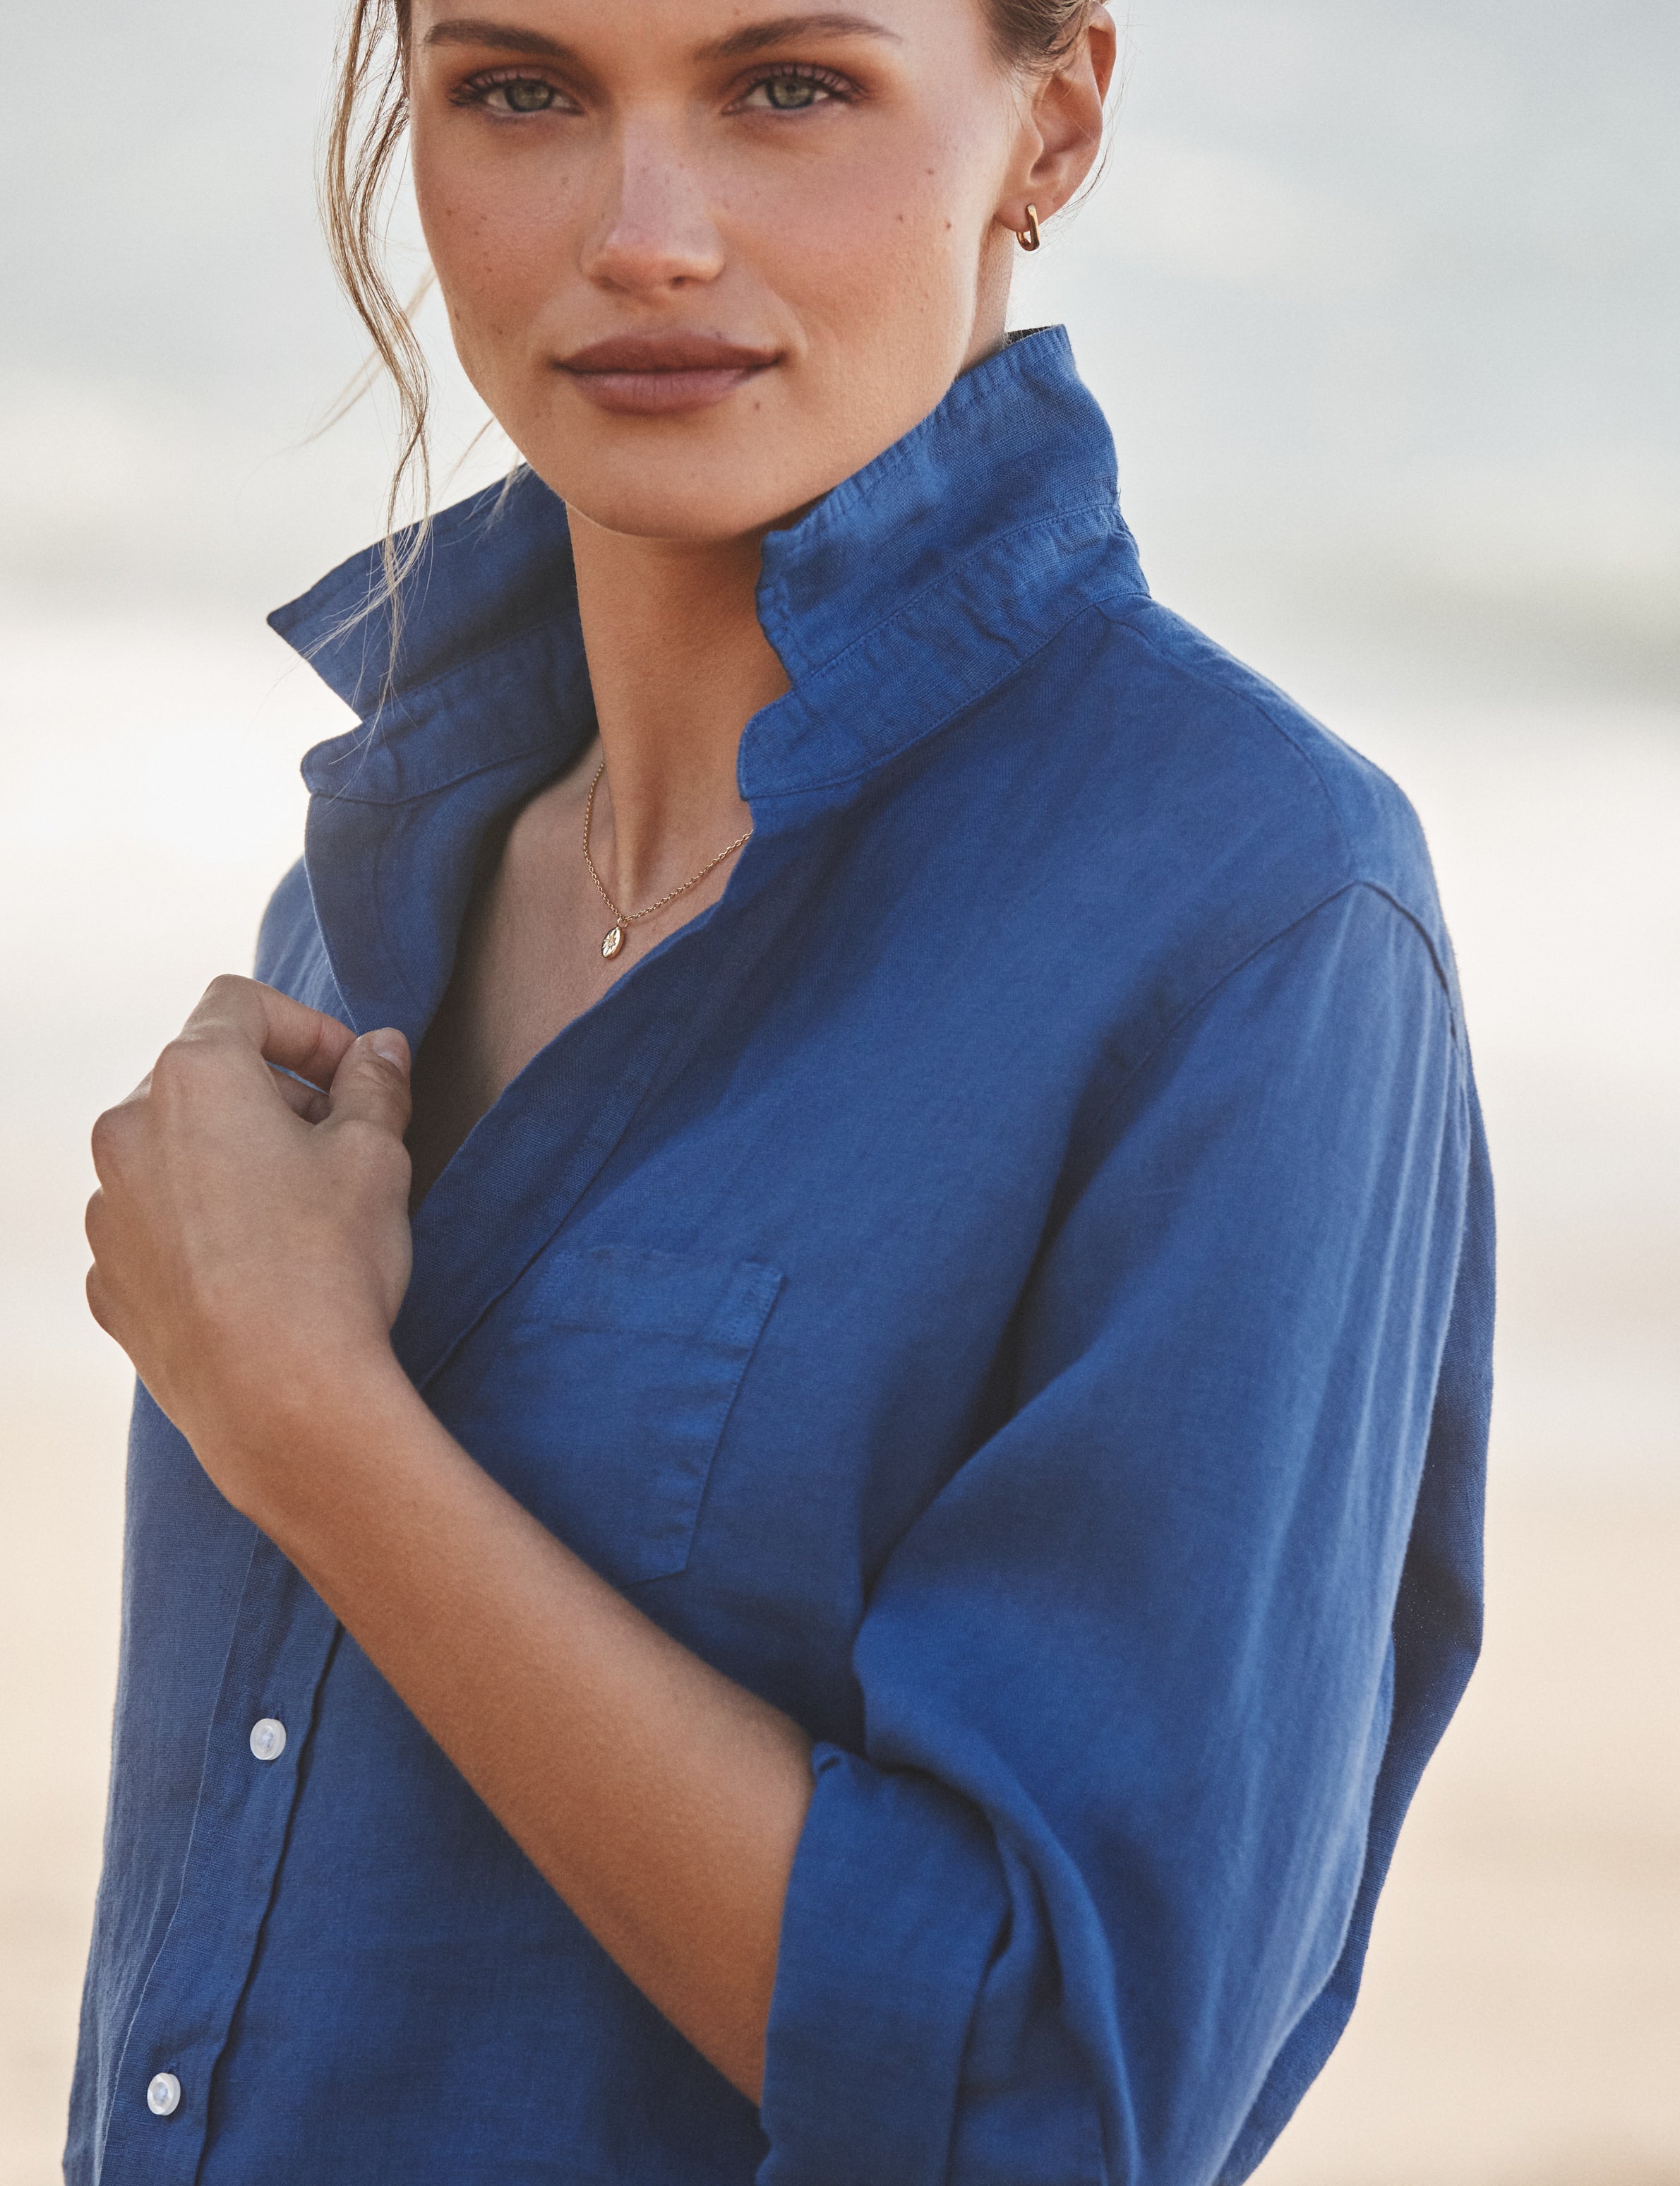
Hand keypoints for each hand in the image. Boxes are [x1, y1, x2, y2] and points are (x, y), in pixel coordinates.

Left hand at [86, 976, 415, 1522]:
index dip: (308, 1028)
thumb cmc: (329, 1265)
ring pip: (172, 1155)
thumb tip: (378, 1050)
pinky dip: (202, 1229)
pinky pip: (155, 1227)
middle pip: (201, 1078)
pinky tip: (260, 1271)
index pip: (240, 1004)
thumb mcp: (377, 1156)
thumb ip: (374, 1085)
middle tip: (339, 1145)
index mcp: (192, 1079)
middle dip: (272, 1098)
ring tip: (300, 1216)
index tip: (352, 1076)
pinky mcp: (107, 1279)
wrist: (279, 1401)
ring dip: (232, 1163)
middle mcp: (127, 1131)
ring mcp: (106, 1210)